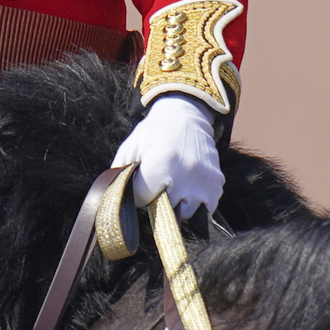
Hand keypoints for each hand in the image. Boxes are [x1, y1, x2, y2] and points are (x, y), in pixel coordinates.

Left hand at [112, 95, 223, 221]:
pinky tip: (188, 190)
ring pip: (183, 215)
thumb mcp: (131, 146)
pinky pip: (204, 210)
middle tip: (155, 186)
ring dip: (175, 207)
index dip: (137, 194)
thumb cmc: (155, 131)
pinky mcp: (217, 184)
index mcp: (161, 163)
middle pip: (162, 211)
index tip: (139, 184)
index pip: (142, 199)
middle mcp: (185, 175)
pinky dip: (195, 205)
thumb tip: (112, 199)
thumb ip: (119, 173)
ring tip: (172, 188)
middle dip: (155, 203)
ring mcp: (204, 182)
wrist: (186, 114)